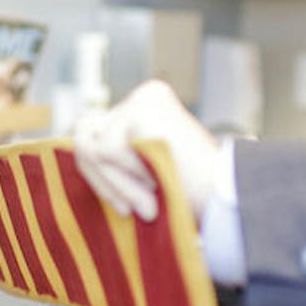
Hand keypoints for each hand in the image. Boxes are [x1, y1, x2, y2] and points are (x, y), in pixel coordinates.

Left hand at [73, 80, 218, 222]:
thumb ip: (116, 158)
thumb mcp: (146, 171)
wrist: (228, 204)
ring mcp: (142, 99)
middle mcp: (143, 96)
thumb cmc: (193, 196)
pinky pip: (106, 151)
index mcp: (147, 109)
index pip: (93, 135)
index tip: (129, 207)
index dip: (104, 179)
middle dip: (102, 181)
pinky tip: (157, 184)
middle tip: (135, 208)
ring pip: (90, 146)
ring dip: (117, 184)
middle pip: (83, 134)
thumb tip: (77, 147)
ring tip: (150, 200)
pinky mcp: (143, 108)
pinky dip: (127, 178)